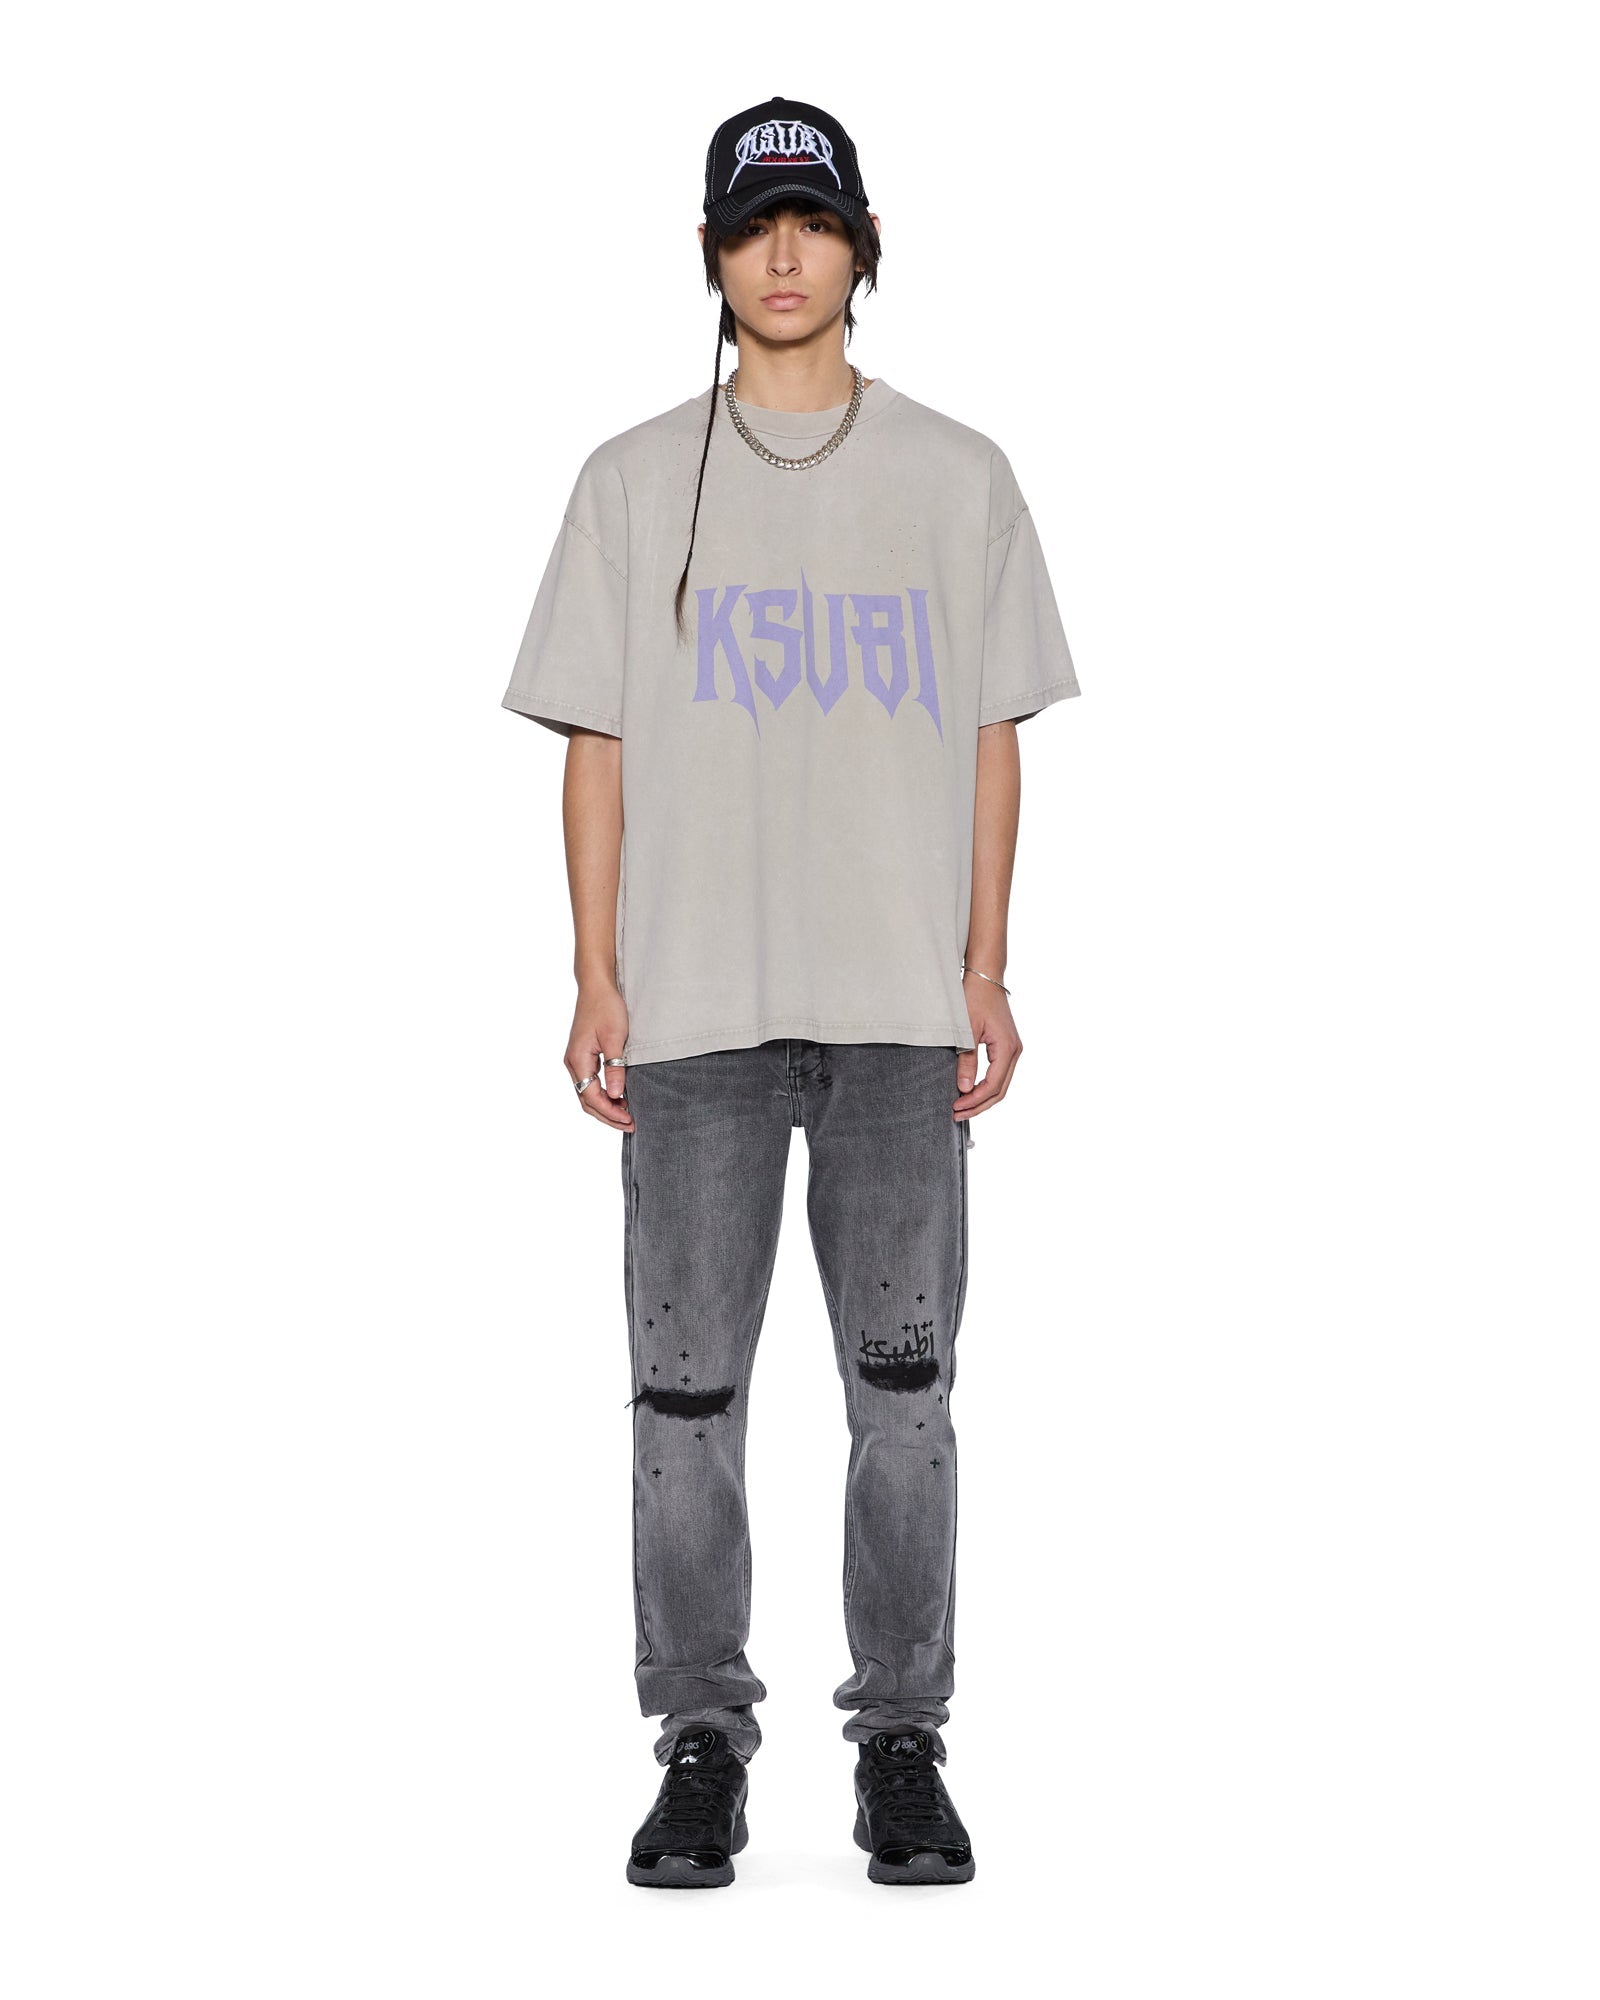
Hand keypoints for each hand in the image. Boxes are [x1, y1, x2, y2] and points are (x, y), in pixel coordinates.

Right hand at [567, 982, 634, 1130]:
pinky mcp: (582, 1055)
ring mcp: (576, 1060)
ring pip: (587, 1093)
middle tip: (630, 1124)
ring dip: (605, 1106)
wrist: (597, 985)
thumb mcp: (614, 1038)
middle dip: (607, 1115)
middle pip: (586, 1100)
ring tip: (627, 1114)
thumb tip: (616, 1095)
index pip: (591, 1097)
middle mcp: (572, 1063)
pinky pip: (590, 1083)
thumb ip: (615, 1068)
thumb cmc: (606, 1007)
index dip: (610, 1112)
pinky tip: (619, 1096)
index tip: (629, 1119)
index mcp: (578, 1060)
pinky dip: (603, 1094)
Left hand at [954, 971, 1021, 1123]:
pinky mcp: (1006, 1046)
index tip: (955, 1107)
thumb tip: (965, 1088)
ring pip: (1001, 1084)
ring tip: (962, 1107)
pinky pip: (999, 1074)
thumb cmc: (974, 997)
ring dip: (982, 1098)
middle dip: (978, 1105)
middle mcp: (1014, 1051)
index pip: (992, 1085)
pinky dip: (986, 1086)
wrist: (985, 977)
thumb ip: (966, 1060)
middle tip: (957, 1114)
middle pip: (999, 1090)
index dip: (974, 1100)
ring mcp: (1013, 1049)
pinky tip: (970, 1091)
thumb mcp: (966, 1029)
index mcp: (1007, 1048)